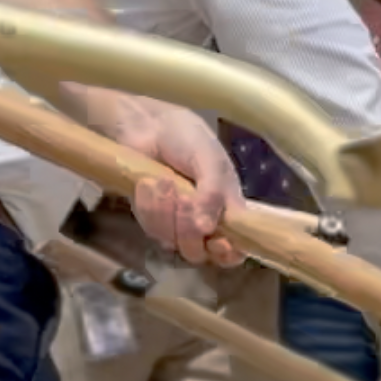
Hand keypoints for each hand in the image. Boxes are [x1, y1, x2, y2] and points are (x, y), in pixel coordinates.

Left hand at [102, 98, 241, 265]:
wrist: (145, 127)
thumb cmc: (185, 138)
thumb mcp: (209, 159)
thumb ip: (213, 193)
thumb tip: (207, 229)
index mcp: (228, 209)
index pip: (235, 249)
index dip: (227, 253)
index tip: (217, 242)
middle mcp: (204, 223)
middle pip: (199, 252)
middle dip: (187, 228)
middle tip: (183, 197)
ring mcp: (176, 225)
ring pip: (173, 241)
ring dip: (165, 210)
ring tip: (163, 180)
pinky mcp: (152, 221)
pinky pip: (152, 229)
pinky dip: (149, 206)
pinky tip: (148, 184)